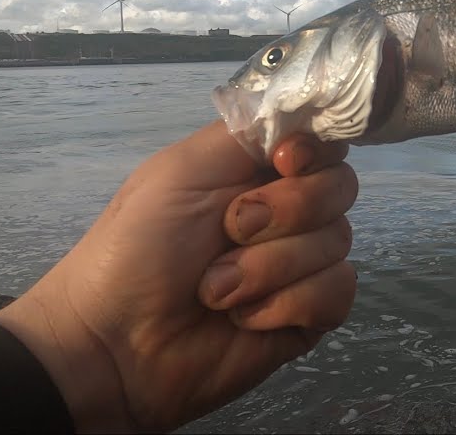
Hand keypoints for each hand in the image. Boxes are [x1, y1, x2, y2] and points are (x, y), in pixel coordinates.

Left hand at [0, 121, 357, 431]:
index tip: (284, 162)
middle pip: (341, 187)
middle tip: (229, 231)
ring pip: (338, 242)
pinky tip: (243, 317)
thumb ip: (250, 130)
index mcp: (257, 169)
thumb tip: (310, 110)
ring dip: (269, 267)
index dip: (315, 150)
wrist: (114, 344)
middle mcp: (288, 212)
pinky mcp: (309, 316)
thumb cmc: (136, 248)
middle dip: (284, 211)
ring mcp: (302, 265)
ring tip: (216, 290)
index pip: (324, 141)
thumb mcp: (184, 169)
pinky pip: (337, 292)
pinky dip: (286, 304)